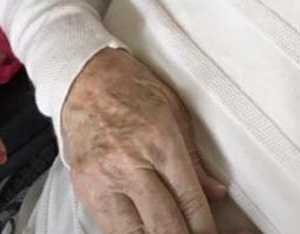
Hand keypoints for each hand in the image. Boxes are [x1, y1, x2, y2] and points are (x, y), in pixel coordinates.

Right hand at [61, 48, 226, 233]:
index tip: (210, 233)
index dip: (204, 226)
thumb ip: (195, 158)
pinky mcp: (85, 189)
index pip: (188, 199)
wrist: (86, 79)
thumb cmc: (132, 89)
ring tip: (169, 232)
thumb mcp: (175, 112)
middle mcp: (130, 163)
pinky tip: (145, 229)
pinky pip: (111, 228)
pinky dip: (131, 233)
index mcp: (159, 140)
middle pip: (164, 224)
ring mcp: (104, 179)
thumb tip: (214, 191)